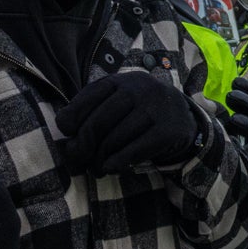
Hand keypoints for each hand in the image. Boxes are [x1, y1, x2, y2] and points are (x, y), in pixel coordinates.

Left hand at [57, 73, 212, 173]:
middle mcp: (140, 89)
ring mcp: (156, 108)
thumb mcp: (117, 101)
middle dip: (83, 144)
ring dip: (99, 159)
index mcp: (122, 80)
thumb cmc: (138, 111)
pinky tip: (110, 167)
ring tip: (95, 168)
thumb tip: (65, 140)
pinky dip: (118, 162)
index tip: (66, 132)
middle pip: (99, 121)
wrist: (182, 116)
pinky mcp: (168, 130)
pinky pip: (135, 150)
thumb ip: (92, 112)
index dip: (72, 116)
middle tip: (77, 160)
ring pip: (115, 138)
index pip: (89, 97)